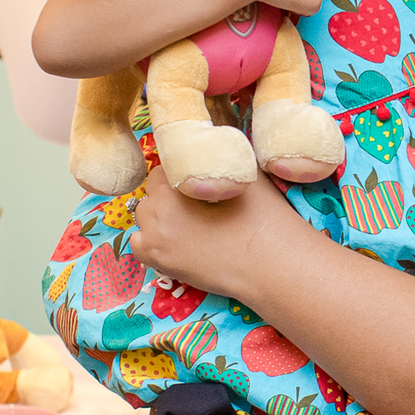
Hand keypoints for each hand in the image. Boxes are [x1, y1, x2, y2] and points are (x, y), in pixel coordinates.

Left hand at [129, 164, 292, 292]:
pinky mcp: (160, 263)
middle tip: (197, 206)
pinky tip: (178, 243)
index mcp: (175, 183)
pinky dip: (152, 241)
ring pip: (145, 218)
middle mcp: (158, 210)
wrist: (274, 265)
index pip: (163, 169)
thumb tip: (213, 149)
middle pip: (152, 193)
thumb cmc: (266, 218)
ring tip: (189, 225)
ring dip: (160, 218)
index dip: (181, 174)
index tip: (197, 184)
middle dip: (168, 196)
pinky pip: (140, 245)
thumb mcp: (248, 173)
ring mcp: (155, 239)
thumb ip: (221, 160)